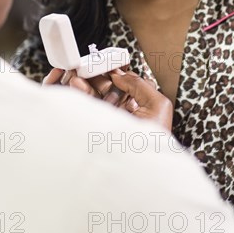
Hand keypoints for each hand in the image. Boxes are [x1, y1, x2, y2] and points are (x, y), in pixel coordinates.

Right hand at [43, 67, 172, 130]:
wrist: (139, 171)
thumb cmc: (153, 142)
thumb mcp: (158, 105)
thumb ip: (139, 84)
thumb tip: (120, 74)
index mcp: (136, 107)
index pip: (121, 84)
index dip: (112, 71)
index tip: (103, 61)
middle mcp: (119, 113)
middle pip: (103, 88)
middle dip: (94, 76)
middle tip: (85, 66)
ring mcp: (104, 121)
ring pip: (91, 96)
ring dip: (84, 83)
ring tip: (77, 76)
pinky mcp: (91, 127)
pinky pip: (82, 106)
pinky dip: (76, 94)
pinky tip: (75, 85)